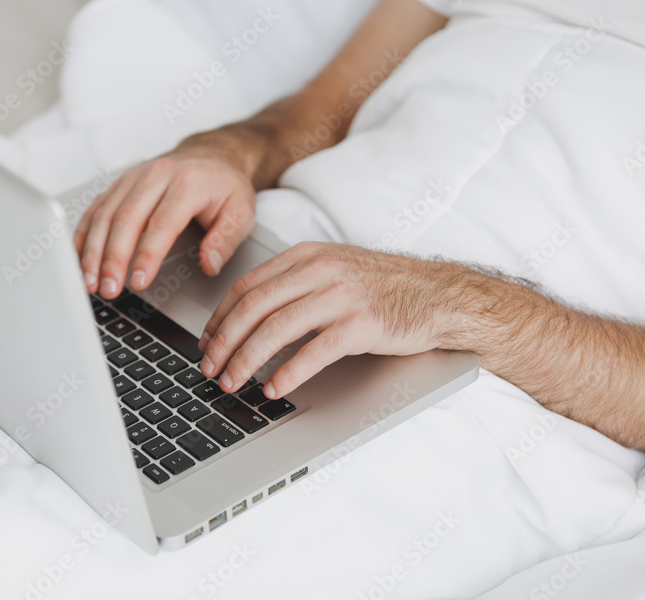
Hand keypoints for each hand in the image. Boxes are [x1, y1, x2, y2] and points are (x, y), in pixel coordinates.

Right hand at [75, 132, 257, 298]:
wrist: (214, 156)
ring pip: (105, 214)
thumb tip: (210, 265)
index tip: (138, 282)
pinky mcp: (120, 183)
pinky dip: (84, 234)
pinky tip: (79, 259)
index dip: (147, 255)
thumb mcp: (242, 212)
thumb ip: (226, 240)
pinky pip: (96, 208)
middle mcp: (156, 175)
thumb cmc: (225, 187)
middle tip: (109, 289)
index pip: (162, 223)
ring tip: (91, 282)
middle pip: (126, 219)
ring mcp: (134, 177)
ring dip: (93, 250)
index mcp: (187, 183)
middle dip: (113, 258)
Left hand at [197, 242, 455, 398]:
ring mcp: (341, 296)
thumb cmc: (385, 288)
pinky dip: (288, 372)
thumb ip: (295, 286)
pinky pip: (314, 351)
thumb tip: (251, 316)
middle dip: (224, 342)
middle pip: (254, 307)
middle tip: (210, 369)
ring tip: (233, 382)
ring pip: (276, 329)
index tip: (206, 342)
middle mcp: (320, 271)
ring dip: (247, 360)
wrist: (439, 295)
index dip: (219, 318)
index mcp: (307, 256)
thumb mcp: (334, 272)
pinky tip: (274, 388)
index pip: (247, 286)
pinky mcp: (361, 324)